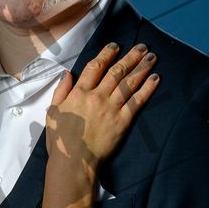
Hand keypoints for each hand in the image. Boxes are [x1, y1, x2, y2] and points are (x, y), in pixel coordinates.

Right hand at [46, 42, 157, 169]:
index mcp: (79, 93)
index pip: (95, 67)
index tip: (115, 46)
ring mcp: (111, 108)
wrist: (74, 161)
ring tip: (152, 57)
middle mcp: (97, 96)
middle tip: (142, 47)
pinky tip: (155, 78)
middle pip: (116, 71)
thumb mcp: (53, 112)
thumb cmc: (61, 140)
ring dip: (142, 67)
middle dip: (130, 57)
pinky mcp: (123, 121)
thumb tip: (67, 73)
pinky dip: (147, 88)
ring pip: (129, 82)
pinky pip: (137, 101)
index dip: (106, 54)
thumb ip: (61, 91)